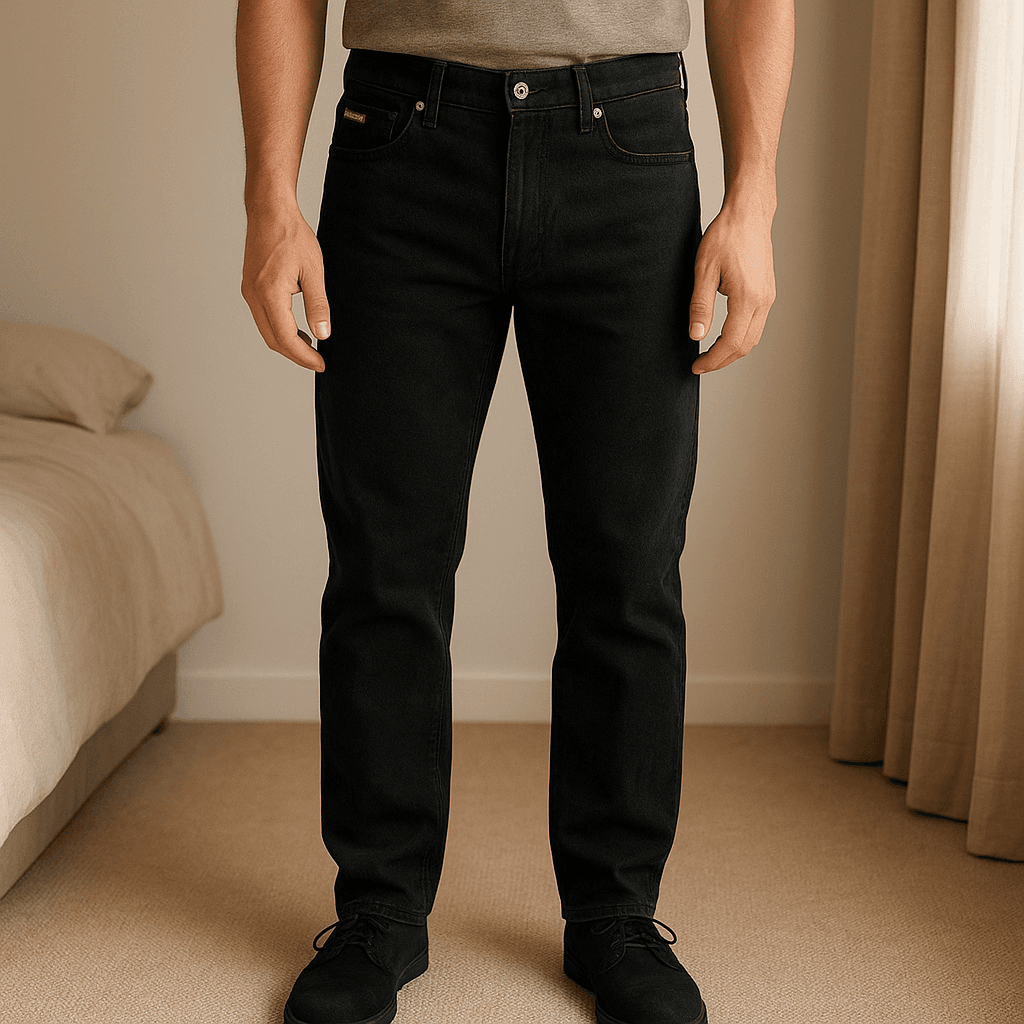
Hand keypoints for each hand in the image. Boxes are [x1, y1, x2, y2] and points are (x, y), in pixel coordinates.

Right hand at [241, 207, 328, 371]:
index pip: (286, 338)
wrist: (269, 211)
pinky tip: (297, 329)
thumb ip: (318, 305)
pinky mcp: (250, 288)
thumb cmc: (293, 236)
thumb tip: (323, 335)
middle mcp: (254, 296)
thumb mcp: (313, 271)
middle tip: (318, 361)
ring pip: (267, 331)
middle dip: (296, 355)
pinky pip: (263, 318)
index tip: (321, 364)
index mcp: (269, 294)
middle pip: (273, 340)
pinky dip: (280, 329)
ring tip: (311, 347)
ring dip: (287, 343)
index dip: (304, 356)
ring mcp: (249, 292)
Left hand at [688, 198, 776, 373]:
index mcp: (748, 298)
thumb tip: (696, 336)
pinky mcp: (767, 293)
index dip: (713, 360)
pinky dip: (740, 338)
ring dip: (732, 351)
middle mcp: (763, 301)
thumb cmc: (725, 237)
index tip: (696, 366)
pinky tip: (724, 336)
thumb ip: (700, 306)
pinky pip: (756, 325)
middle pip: (745, 346)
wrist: (748, 214)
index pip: (732, 343)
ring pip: (753, 338)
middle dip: (722, 360)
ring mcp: (768, 297)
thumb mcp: (704, 271)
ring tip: (710, 354)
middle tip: (700, 364)